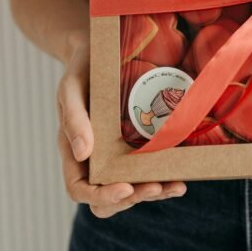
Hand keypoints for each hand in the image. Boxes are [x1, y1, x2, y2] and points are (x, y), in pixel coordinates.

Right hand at [57, 30, 186, 216]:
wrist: (100, 51)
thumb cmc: (82, 69)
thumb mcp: (71, 88)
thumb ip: (73, 118)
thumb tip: (83, 153)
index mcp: (73, 151)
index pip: (79, 189)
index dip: (101, 196)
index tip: (125, 188)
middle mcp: (95, 160)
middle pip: (108, 199)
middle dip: (133, 198)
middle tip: (156, 186)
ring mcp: (117, 156)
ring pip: (132, 191)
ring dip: (153, 194)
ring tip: (175, 186)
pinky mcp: (137, 146)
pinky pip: (148, 172)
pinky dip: (163, 179)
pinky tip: (180, 176)